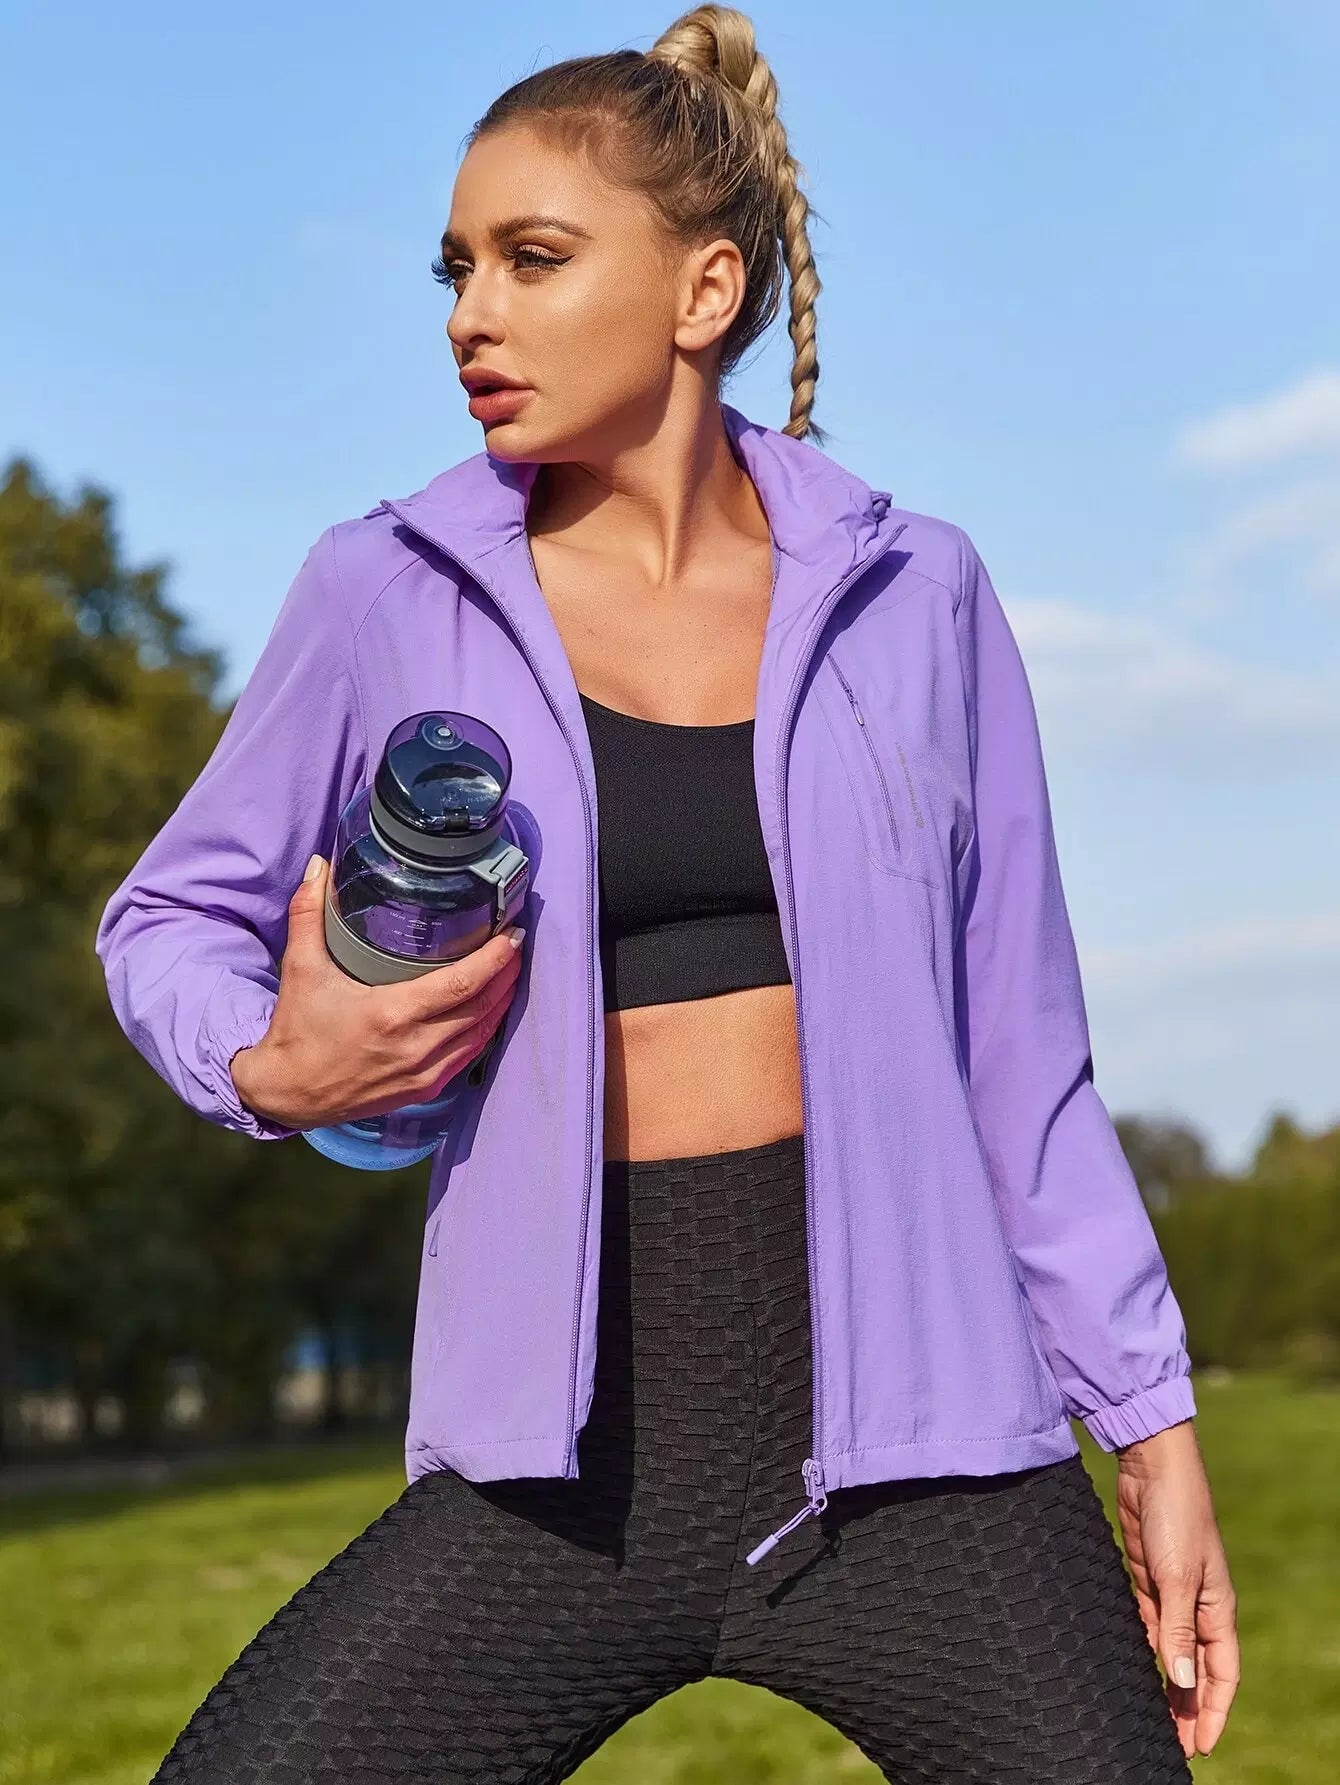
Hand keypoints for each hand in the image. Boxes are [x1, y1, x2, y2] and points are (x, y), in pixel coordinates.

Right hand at [230, 855, 525, 1129]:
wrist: (288, 1094)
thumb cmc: (297, 1031)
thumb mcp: (301, 968)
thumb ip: (309, 914)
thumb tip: (319, 865)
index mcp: (392, 1015)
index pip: (462, 984)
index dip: (495, 958)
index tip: (512, 934)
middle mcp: (416, 1047)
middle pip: (482, 1007)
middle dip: (506, 974)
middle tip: (518, 944)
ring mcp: (424, 1073)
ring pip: (481, 1034)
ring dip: (501, 1001)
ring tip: (511, 970)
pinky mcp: (424, 1090)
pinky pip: (468, 1057)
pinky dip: (485, 1030)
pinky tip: (490, 1009)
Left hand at [1114, 1419, 1239, 1758]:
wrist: (1151, 1466)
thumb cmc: (1176, 1516)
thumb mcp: (1178, 1577)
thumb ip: (1179, 1631)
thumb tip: (1184, 1682)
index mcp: (1217, 1609)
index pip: (1223, 1674)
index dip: (1214, 1711)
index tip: (1202, 1746)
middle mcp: (1197, 1605)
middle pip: (1197, 1669)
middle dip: (1189, 1707)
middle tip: (1174, 1744)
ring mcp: (1171, 1592)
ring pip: (1171, 1651)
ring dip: (1165, 1683)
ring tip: (1153, 1718)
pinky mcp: (1145, 1578)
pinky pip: (1147, 1625)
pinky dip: (1143, 1649)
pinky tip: (1132, 1670)